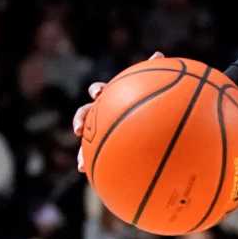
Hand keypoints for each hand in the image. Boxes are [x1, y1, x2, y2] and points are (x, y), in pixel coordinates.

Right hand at [75, 52, 162, 171]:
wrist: (155, 125)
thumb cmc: (155, 104)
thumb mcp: (156, 89)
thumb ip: (155, 73)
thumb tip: (159, 54)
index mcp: (114, 99)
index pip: (100, 92)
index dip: (97, 91)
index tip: (98, 94)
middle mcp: (104, 115)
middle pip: (86, 115)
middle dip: (80, 121)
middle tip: (79, 129)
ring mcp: (104, 134)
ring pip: (88, 143)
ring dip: (83, 154)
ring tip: (82, 165)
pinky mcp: (110, 150)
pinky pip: (103, 161)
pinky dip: (100, 171)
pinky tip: (103, 184)